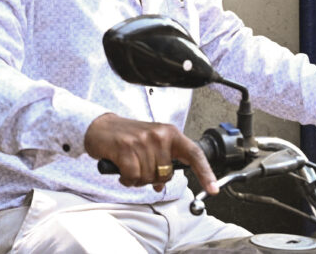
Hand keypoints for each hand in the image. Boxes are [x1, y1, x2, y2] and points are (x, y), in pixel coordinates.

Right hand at [83, 113, 218, 194]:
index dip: (205, 172)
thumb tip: (162, 184)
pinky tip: (121, 169)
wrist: (101, 127)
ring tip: (129, 164)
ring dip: (137, 178)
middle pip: (166, 174)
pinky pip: (133, 178)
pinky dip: (127, 179)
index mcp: (170, 133)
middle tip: (140, 166)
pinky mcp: (126, 148)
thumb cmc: (128, 136)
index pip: (193, 153)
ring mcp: (142, 141)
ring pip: (149, 177)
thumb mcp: (150, 144)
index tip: (213, 188)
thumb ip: (162, 161)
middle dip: (153, 177)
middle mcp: (159, 135)